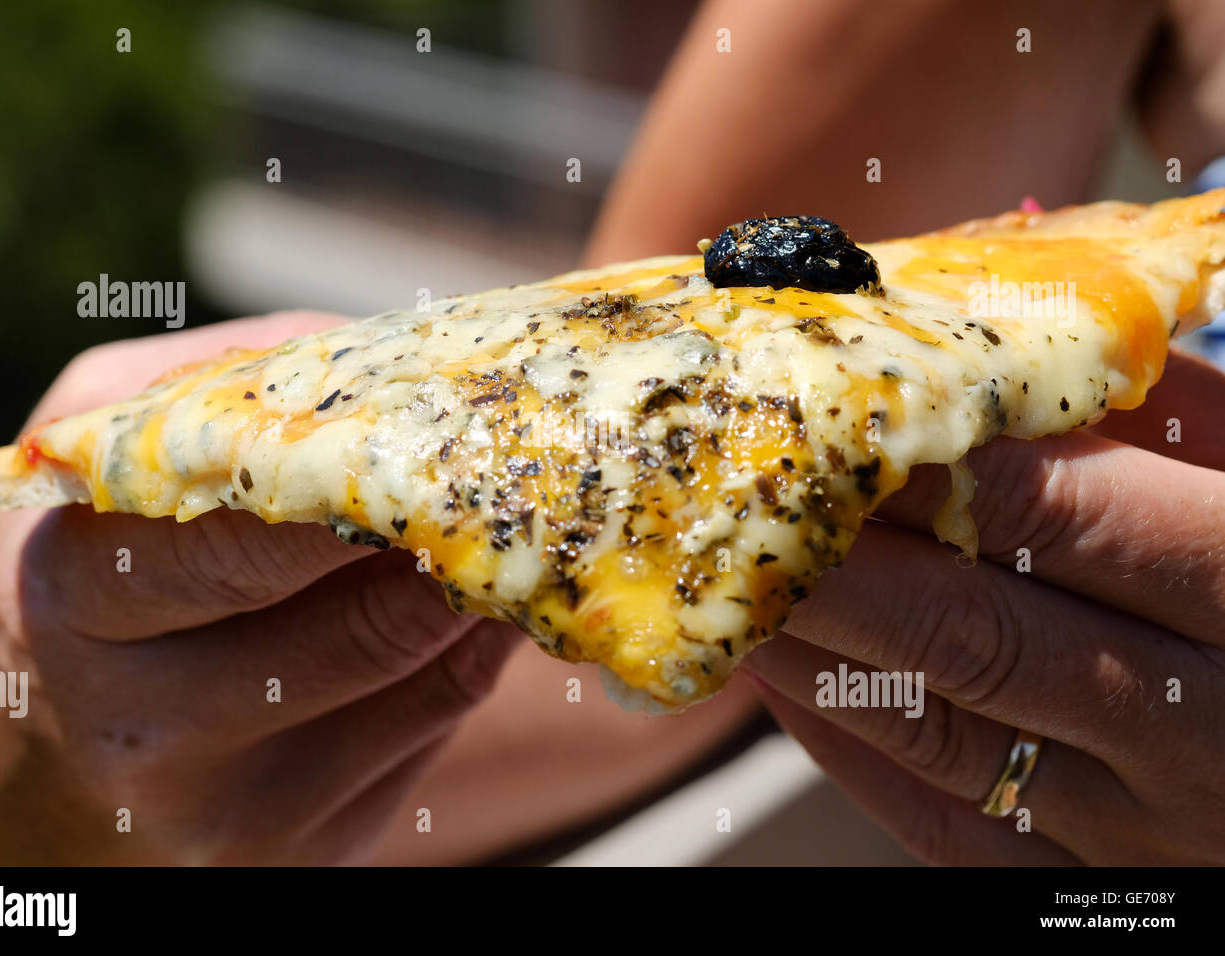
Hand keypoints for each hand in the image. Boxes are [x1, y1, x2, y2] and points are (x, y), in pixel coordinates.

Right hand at [0, 312, 521, 864]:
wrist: (52, 745)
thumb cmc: (97, 560)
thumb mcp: (115, 444)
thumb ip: (243, 389)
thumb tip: (414, 365)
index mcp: (79, 607)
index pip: (243, 548)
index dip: (362, 489)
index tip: (446, 434)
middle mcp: (153, 734)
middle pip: (364, 629)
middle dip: (458, 541)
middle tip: (525, 469)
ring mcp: (238, 812)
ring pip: (424, 679)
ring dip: (489, 590)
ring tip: (524, 517)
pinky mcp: (310, 850)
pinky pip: (437, 725)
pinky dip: (478, 647)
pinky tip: (489, 595)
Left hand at [741, 348, 1224, 864]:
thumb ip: (1181, 422)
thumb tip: (1017, 358)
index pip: (1060, 515)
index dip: (927, 463)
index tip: (833, 416)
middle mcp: (1205, 730)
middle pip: (973, 628)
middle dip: (836, 559)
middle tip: (732, 495)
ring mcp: (1145, 831)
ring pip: (938, 730)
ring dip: (816, 648)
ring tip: (728, 578)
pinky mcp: (1093, 891)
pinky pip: (942, 827)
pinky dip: (847, 747)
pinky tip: (780, 679)